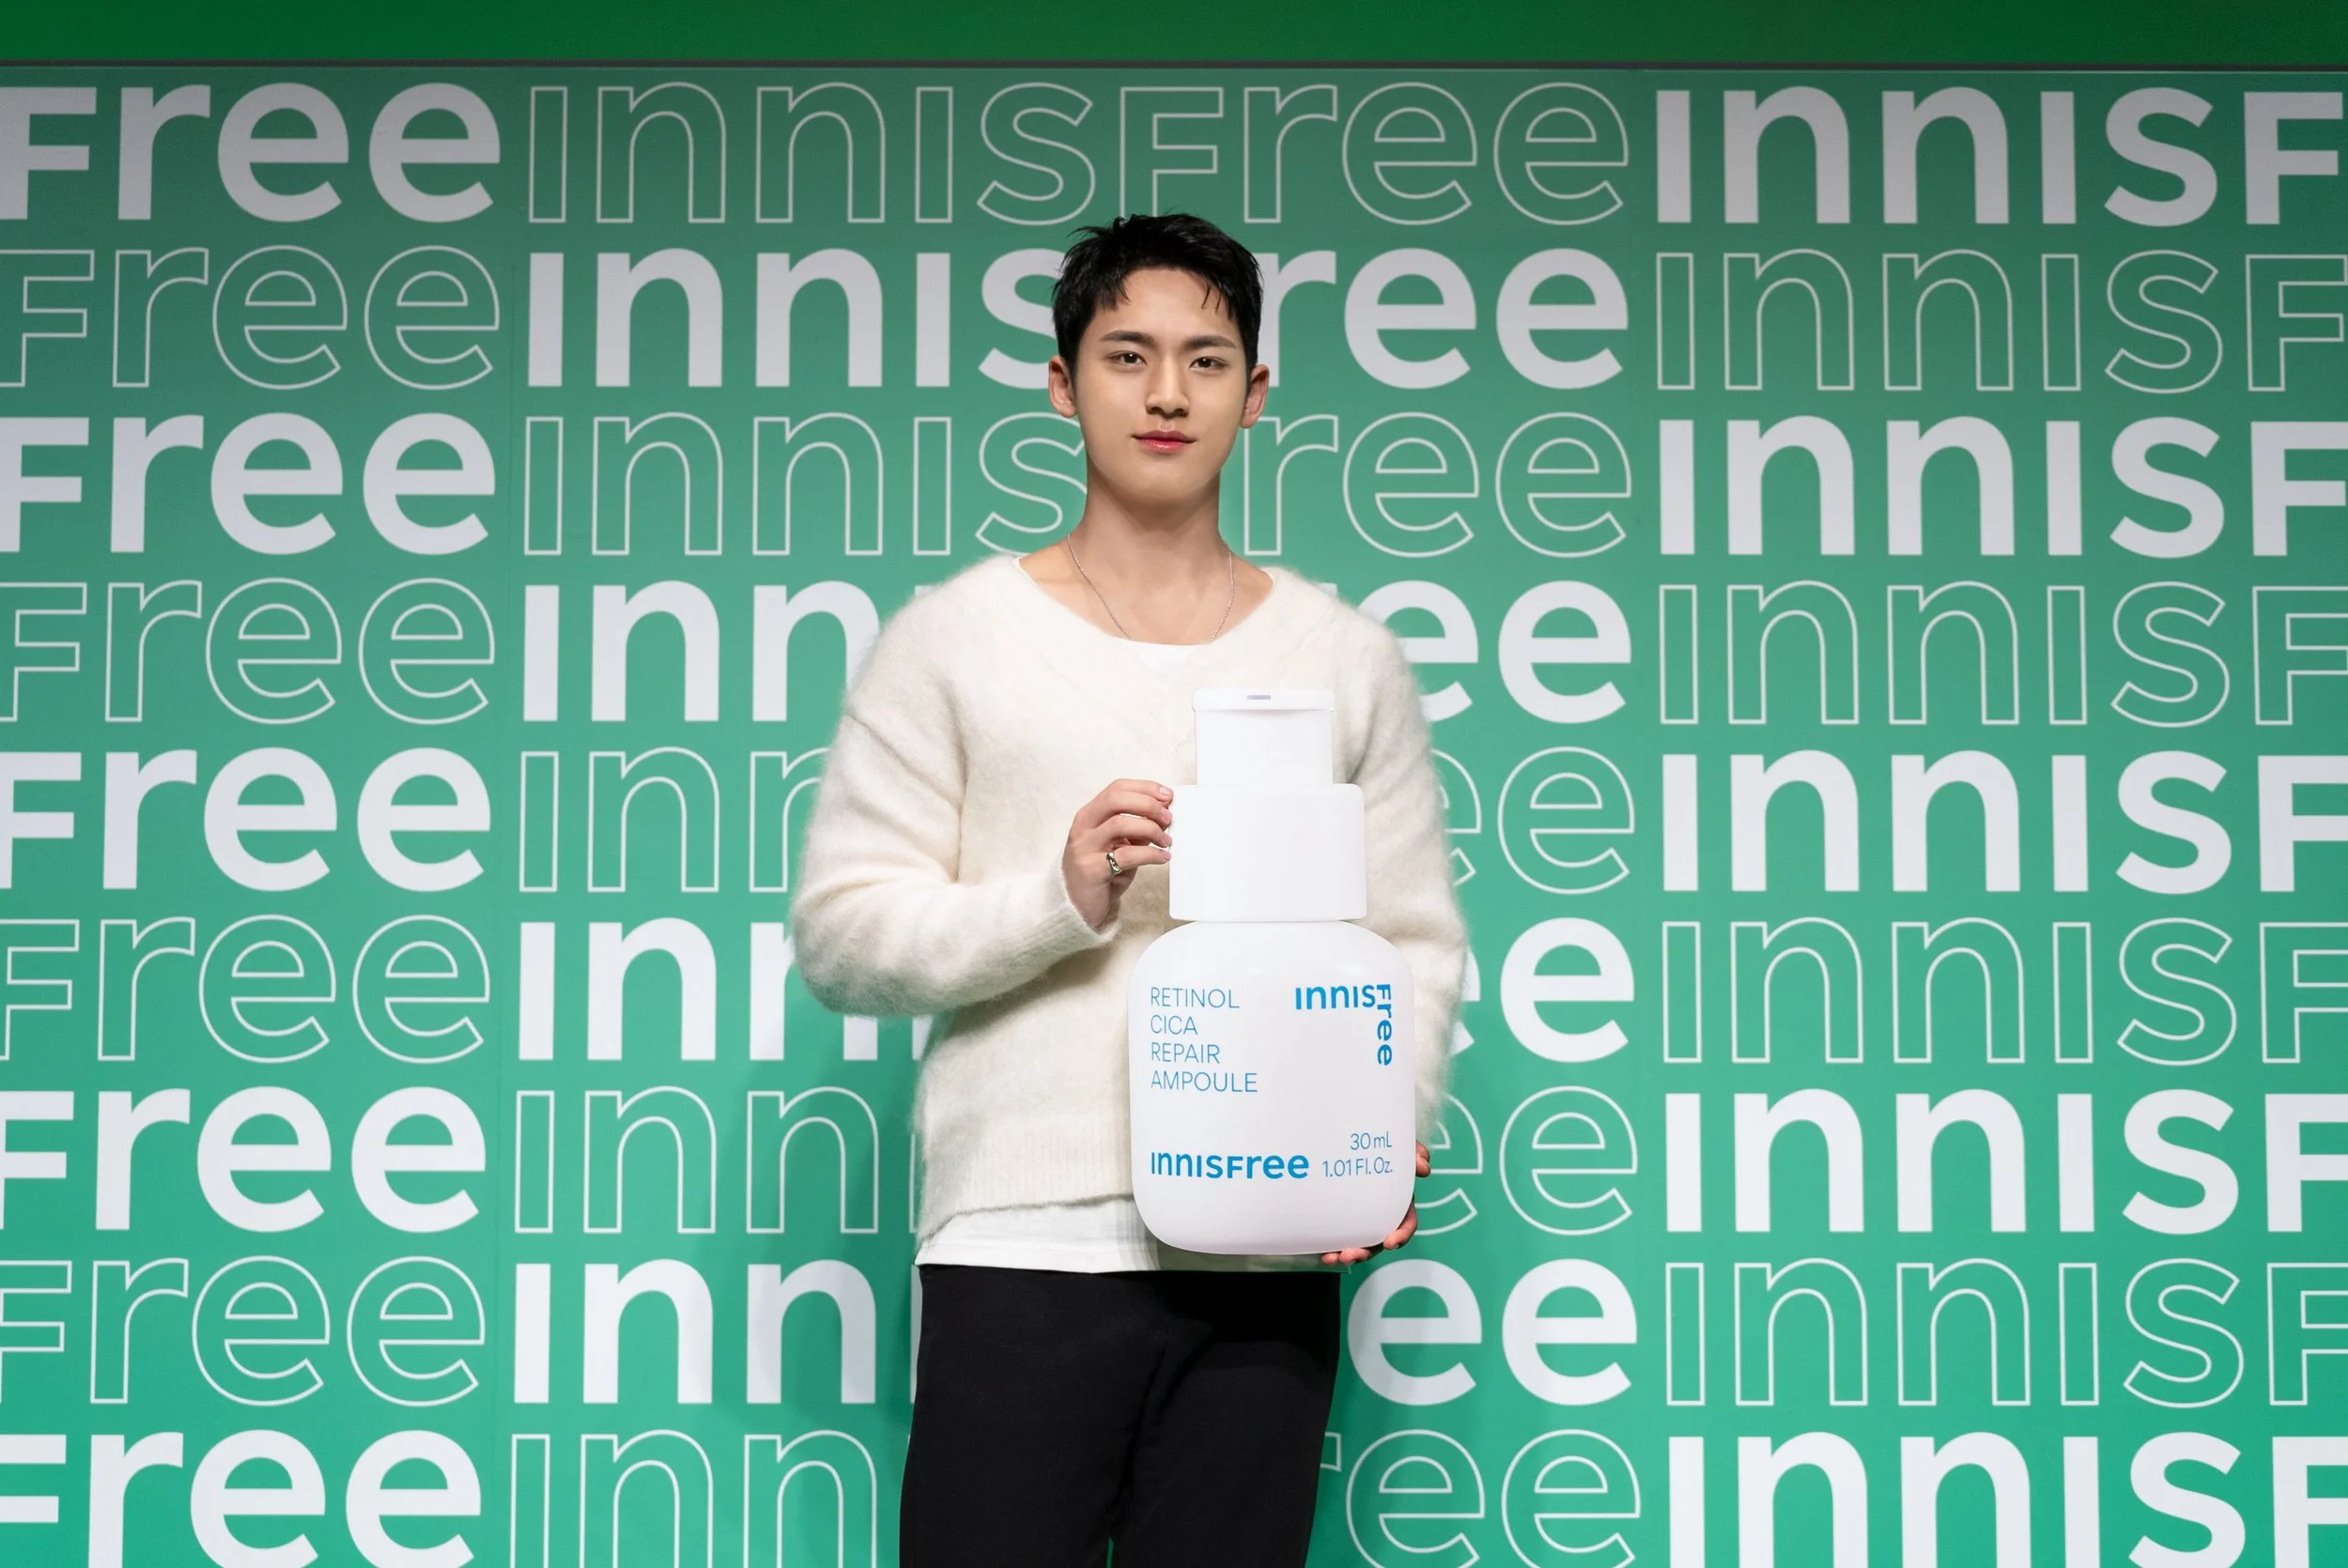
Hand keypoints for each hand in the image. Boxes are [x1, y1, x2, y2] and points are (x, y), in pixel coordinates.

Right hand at [1063, 778, 1172, 929]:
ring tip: (1165, 841)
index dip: (1145, 788)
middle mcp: (1083, 827)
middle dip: (1148, 804)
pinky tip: (1161, 858)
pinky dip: (1150, 854)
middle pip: (1116, 799)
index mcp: (1089, 815)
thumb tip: (1164, 814)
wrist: (1076, 905)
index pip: (1116, 788)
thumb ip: (1137, 829)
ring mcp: (1085, 847)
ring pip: (1119, 823)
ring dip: (1150, 829)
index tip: (1167, 795)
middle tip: (1168, 817)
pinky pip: (1126, 855)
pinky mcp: (1092, 869)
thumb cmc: (1100, 872)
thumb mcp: (1119, 845)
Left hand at [1321, 1141, 1431, 1267]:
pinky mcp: (1343, 1219)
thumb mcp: (1400, 1147)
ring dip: (1349, 1255)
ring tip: (1334, 1257)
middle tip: (1349, 1254)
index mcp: (1399, 1203)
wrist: (1351, 1141)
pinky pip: (1340, 1239)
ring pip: (1359, 1245)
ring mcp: (1362, 1219)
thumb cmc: (1383, 1147)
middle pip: (1378, 1242)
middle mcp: (1382, 1216)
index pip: (1406, 1225)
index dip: (1401, 1236)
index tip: (1390, 1243)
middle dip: (1366, 1253)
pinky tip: (1323, 1253)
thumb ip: (1414, 1154)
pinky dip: (1332, 1248)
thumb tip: (1424, 1168)